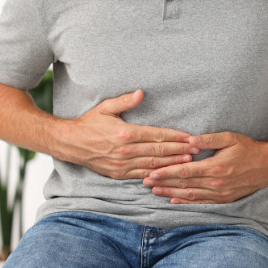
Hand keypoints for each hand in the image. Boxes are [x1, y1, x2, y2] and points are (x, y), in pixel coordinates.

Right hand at [53, 90, 198, 179]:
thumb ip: (124, 101)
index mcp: (125, 133)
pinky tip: (168, 175)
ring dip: (172, 164)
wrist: (69, 144)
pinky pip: (141, 175)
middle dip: (180, 151)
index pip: (157, 136)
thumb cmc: (89, 123)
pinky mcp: (118, 174)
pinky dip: (156, 175)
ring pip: (153, 166)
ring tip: (189, 163)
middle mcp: (125, 151)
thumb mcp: (105, 108)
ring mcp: (122, 164)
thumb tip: (141, 92)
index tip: (190, 137)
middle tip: (197, 150)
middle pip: (159, 152)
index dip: (175, 137)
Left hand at [143, 131, 267, 203]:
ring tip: (155, 191)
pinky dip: (186, 202)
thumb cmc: (249, 149)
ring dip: (171, 193)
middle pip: (184, 185)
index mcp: (215, 167)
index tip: (151, 172)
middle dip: (163, 183)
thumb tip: (189, 140)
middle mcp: (216, 184)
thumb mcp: (230, 138)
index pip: (185, 171)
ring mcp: (220, 194)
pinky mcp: (223, 199)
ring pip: (190, 195)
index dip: (167, 172)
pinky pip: (201, 202)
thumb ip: (209, 139)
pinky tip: (174, 200)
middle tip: (145, 182)